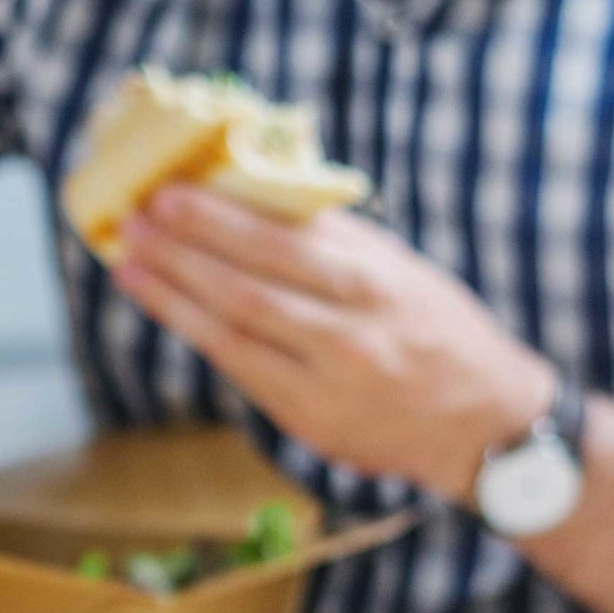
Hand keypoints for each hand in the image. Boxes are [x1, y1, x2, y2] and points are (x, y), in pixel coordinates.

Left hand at [113, 186, 554, 501]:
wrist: (484, 422)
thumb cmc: (436, 331)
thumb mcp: (401, 271)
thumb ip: (337, 239)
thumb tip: (260, 190)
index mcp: (377, 279)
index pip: (284, 241)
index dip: (219, 218)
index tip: (170, 193)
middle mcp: (352, 327)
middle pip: (249, 282)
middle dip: (183, 249)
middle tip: (133, 219)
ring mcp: (328, 378)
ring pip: (236, 327)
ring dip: (174, 292)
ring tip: (130, 261)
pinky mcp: (311, 418)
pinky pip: (242, 368)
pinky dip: (198, 334)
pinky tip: (166, 308)